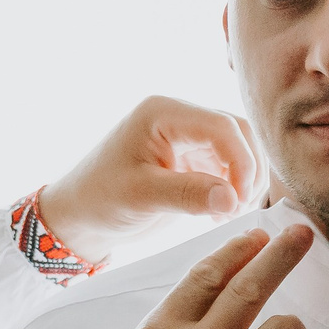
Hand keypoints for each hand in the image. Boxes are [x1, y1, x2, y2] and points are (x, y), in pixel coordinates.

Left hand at [36, 97, 268, 266]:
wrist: (80, 215)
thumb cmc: (100, 198)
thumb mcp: (140, 196)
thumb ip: (187, 194)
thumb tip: (233, 198)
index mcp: (163, 113)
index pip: (221, 126)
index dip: (241, 161)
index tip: (239, 200)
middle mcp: (179, 118)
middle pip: (237, 133)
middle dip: (247, 170)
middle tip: (238, 209)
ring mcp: (187, 138)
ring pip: (238, 150)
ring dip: (243, 181)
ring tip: (228, 214)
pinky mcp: (192, 159)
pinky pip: (228, 167)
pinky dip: (233, 189)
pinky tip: (220, 213)